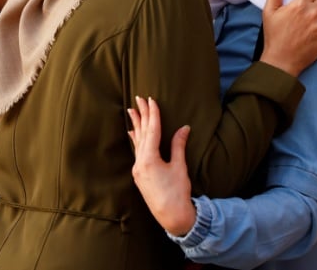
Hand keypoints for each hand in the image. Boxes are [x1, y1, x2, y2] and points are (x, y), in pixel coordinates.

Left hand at [127, 96, 195, 235]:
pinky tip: (132, 133)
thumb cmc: (178, 193)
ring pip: (137, 142)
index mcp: (149, 159)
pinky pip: (136, 151)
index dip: (153, 114)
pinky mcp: (139, 175)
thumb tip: (184, 128)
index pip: (152, 130)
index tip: (152, 100)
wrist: (172, 217)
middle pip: (141, 133)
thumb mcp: (179, 167)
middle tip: (138, 99)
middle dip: (141, 115)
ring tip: (132, 111)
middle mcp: (140, 162)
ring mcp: (138, 169)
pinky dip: (136, 140)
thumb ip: (178, 146)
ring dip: (136, 125)